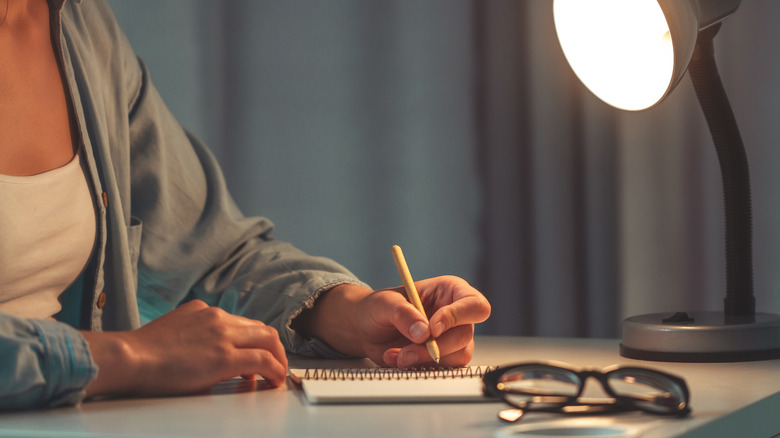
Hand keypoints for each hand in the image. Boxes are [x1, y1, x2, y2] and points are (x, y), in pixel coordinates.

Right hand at [82, 300, 287, 398]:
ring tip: (278, 376)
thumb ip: (193, 337)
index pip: (241, 322)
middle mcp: (217, 317)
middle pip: (261, 328)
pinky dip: (276, 370)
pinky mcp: (225, 356)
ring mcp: (223, 334)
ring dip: (278, 358)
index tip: (255, 356)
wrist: (129, 357)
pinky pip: (263, 360)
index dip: (253, 341)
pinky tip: (275, 381)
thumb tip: (204, 358)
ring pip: (268, 340)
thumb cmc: (141, 354)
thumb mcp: (172, 332)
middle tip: (276, 366)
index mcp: (203, 310)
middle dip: (274, 348)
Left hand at [356, 276, 490, 367]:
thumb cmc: (379, 307)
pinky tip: (399, 359)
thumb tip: (423, 333)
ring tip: (397, 354)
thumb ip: (403, 313)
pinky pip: (443, 369)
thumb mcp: (385, 303)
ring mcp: (451, 337)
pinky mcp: (443, 357)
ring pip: (457, 355)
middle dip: (435, 347)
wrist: (367, 329)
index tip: (432, 328)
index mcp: (450, 291)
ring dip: (425, 359)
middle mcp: (455, 314)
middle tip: (407, 351)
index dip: (458, 317)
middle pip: (465, 334)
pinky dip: (419, 367)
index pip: (473, 304)